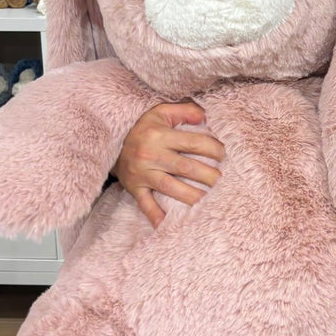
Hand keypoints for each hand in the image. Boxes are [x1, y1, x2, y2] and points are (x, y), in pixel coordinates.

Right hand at [113, 102, 223, 227]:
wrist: (111, 142)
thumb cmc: (144, 128)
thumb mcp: (161, 112)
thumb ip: (184, 111)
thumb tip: (205, 116)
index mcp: (159, 134)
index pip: (193, 143)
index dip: (213, 149)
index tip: (223, 155)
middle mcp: (150, 154)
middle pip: (185, 167)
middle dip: (208, 176)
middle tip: (221, 181)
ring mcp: (142, 173)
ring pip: (170, 187)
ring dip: (191, 196)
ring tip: (207, 200)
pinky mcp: (134, 187)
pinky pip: (145, 204)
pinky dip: (155, 215)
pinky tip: (166, 224)